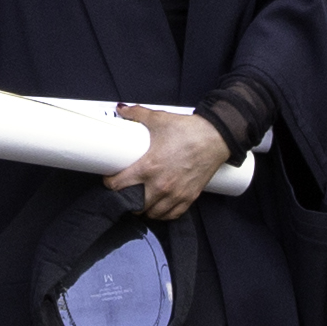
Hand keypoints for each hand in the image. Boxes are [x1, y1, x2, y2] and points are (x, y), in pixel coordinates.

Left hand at [104, 104, 231, 220]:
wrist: (216, 138)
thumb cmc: (189, 130)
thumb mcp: (159, 119)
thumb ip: (137, 114)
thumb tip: (122, 110)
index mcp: (148, 168)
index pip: (118, 185)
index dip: (109, 183)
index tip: (109, 179)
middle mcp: (160, 186)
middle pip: (133, 205)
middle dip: (126, 199)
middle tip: (124, 190)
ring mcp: (175, 195)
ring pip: (151, 213)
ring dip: (143, 209)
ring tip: (140, 199)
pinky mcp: (188, 198)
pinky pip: (170, 215)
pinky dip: (162, 213)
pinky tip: (158, 207)